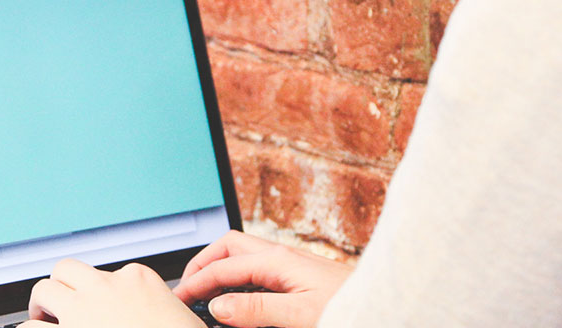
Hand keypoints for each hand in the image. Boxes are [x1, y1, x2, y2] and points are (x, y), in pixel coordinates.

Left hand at [24, 259, 205, 327]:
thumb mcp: (184, 320)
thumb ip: (166, 312)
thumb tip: (163, 316)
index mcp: (139, 280)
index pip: (113, 275)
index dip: (104, 294)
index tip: (105, 309)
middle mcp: (107, 289)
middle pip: (68, 270)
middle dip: (62, 287)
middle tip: (61, 307)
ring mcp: (82, 312)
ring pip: (44, 290)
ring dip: (40, 307)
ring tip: (42, 320)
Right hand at [172, 231, 352, 327]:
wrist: (382, 307)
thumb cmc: (349, 308)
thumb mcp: (299, 314)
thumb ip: (256, 308)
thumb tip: (218, 305)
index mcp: (278, 261)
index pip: (223, 267)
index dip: (196, 283)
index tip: (179, 300)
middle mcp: (283, 257)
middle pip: (230, 247)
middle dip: (204, 262)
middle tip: (188, 287)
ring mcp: (292, 264)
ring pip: (245, 255)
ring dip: (221, 267)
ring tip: (206, 290)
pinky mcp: (300, 276)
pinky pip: (259, 268)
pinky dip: (239, 277)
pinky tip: (240, 295)